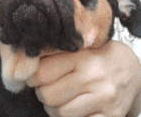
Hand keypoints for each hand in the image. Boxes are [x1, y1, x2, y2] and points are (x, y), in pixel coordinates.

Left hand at [26, 41, 140, 116]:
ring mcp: (103, 99)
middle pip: (48, 95)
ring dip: (54, 109)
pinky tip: (73, 108)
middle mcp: (93, 78)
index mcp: (82, 57)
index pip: (42, 72)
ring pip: (60, 114)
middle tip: (47, 89)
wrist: (132, 69)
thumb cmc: (99, 57)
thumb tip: (27, 65)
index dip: (32, 77)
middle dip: (42, 94)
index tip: (33, 77)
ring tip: (60, 99)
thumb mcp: (79, 49)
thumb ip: (56, 55)